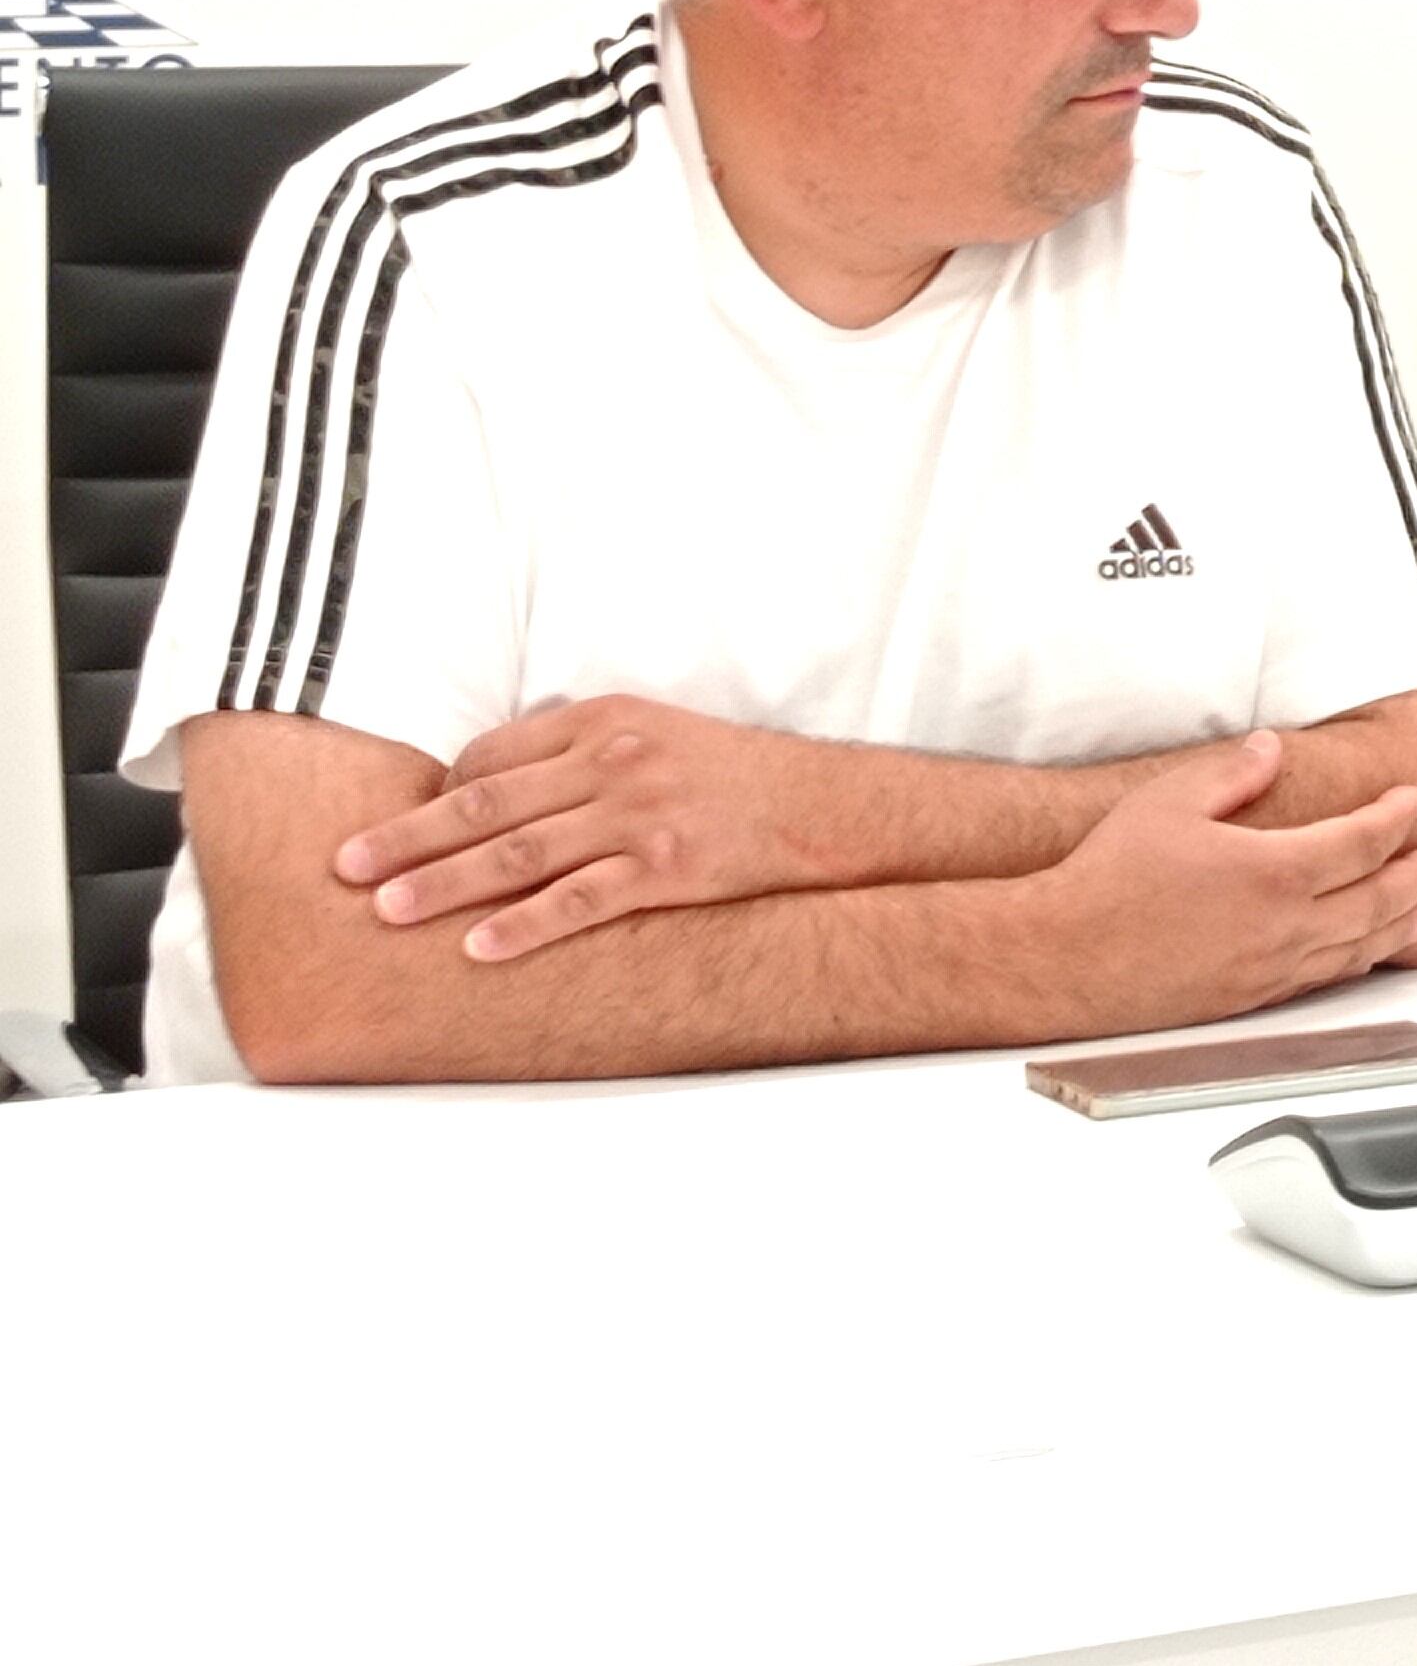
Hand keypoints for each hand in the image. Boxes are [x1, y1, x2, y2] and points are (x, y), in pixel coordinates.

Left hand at [336, 696, 837, 960]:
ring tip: (387, 910)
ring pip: (517, 854)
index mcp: (603, 718)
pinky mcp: (666, 868)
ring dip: (442, 884)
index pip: (493, 755)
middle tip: (344, 866)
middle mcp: (613, 761)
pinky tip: (477, 947)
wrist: (823, 807)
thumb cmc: (734, 776)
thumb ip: (581, 750)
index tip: (404, 827)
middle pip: (485, 803)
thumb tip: (499, 783)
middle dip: (406, 836)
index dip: (440, 795)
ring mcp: (638, 816)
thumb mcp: (655, 734)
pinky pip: (578, 900)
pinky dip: (522, 925)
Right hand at [1023, 736, 1416, 1029]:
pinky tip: (1360, 958)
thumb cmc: (1109, 881)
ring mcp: (1269, 969)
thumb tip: (1270, 749)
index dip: (1394, 820)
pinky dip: (1354, 964)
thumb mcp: (1170, 800)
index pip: (1360, 842)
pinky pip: (1320, 980)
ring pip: (1355, 948)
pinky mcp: (1248, 999)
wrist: (1066, 957)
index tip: (1414, 802)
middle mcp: (1282, 926)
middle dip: (1416, 877)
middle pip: (1374, 900)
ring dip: (1397, 928)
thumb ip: (1231, 772)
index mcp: (1273, 871)